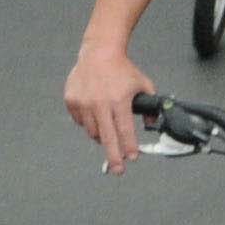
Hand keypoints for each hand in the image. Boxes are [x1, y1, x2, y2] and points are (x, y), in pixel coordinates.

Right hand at [63, 43, 155, 170]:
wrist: (99, 54)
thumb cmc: (123, 70)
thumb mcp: (143, 85)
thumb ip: (150, 106)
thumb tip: (153, 123)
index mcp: (118, 100)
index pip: (124, 130)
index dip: (129, 146)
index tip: (133, 158)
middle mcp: (99, 104)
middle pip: (107, 137)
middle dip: (113, 156)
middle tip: (118, 170)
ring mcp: (83, 103)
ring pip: (93, 131)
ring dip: (102, 135)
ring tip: (109, 126)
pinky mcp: (71, 102)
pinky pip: (80, 122)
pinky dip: (89, 123)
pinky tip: (96, 112)